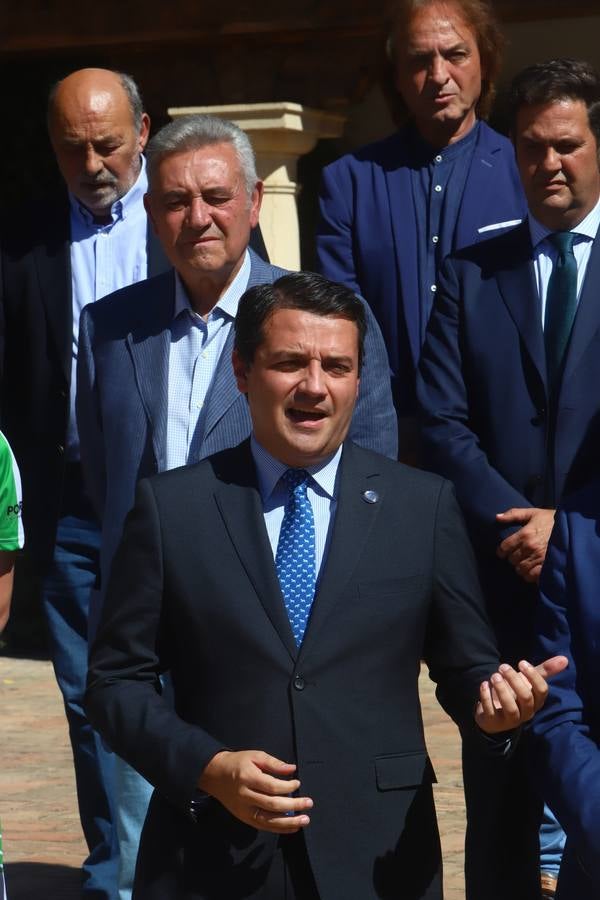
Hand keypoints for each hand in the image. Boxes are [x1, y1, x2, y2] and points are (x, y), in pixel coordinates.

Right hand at [198, 750, 312, 832]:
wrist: (214, 775)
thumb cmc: (237, 763)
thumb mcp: (254, 756)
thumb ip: (273, 763)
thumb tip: (292, 769)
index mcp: (248, 778)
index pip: (271, 786)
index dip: (287, 787)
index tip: (298, 783)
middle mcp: (245, 796)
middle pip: (272, 805)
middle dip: (293, 806)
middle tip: (309, 803)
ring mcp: (244, 810)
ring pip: (268, 820)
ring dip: (288, 822)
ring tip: (304, 820)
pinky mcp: (244, 818)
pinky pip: (263, 826)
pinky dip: (278, 828)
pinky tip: (292, 827)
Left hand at [474, 655, 567, 733]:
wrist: (494, 714)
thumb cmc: (515, 693)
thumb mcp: (528, 681)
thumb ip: (544, 671)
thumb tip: (565, 659)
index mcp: (536, 701)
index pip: (542, 691)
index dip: (533, 676)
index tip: (522, 662)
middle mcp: (526, 712)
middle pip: (526, 698)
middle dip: (515, 680)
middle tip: (503, 667)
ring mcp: (510, 719)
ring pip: (511, 708)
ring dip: (502, 690)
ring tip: (494, 675)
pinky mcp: (494, 722)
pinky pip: (491, 711)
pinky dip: (487, 697)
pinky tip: (484, 684)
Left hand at [496, 507, 555, 582]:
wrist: (571, 528)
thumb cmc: (550, 520)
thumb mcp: (532, 513)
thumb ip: (514, 514)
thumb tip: (497, 517)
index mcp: (524, 534)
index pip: (504, 547)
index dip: (502, 551)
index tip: (503, 552)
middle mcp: (530, 547)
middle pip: (512, 560)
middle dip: (513, 559)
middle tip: (517, 556)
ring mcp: (539, 558)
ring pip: (520, 570)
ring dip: (520, 568)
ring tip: (524, 563)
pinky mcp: (547, 566)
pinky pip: (532, 576)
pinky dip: (530, 575)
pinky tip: (532, 570)